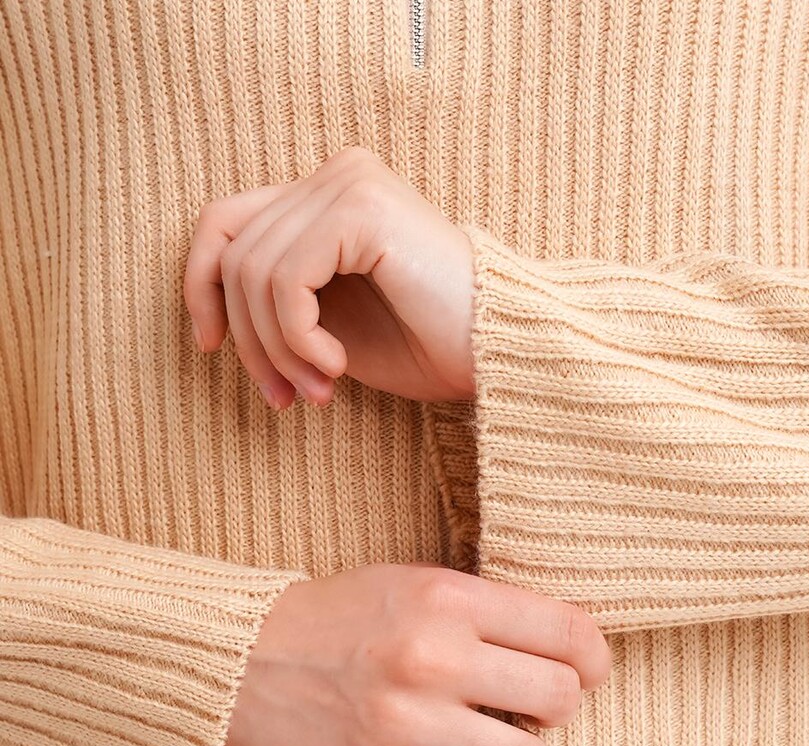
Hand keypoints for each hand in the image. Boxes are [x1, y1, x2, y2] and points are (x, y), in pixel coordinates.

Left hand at [183, 146, 475, 408]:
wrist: (500, 354)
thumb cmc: (425, 346)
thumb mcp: (328, 326)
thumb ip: (276, 302)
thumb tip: (210, 316)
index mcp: (325, 196)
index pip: (223, 223)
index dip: (200, 287)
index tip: (210, 348)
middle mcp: (335, 175)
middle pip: (233, 254)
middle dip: (248, 342)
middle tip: (283, 399)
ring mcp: (348, 184)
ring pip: (253, 273)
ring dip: (277, 351)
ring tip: (317, 391)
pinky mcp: (361, 209)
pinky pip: (285, 281)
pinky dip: (297, 338)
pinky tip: (337, 367)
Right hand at [225, 563, 611, 745]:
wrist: (239, 658)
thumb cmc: (336, 618)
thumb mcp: (412, 583)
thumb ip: (486, 609)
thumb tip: (569, 650)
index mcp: (446, 598)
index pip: (567, 631)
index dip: (594, 658)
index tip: (588, 672)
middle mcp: (432, 656)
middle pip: (560, 697)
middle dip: (561, 708)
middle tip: (535, 710)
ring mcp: (405, 722)